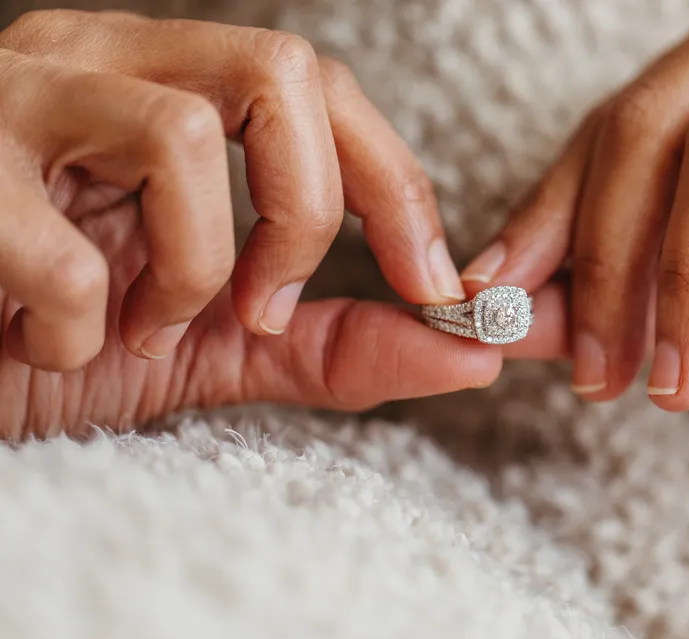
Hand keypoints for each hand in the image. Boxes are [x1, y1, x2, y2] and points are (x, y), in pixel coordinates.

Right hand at [0, 10, 495, 439]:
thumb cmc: (57, 336)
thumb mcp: (216, 343)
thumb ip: (336, 344)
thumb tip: (473, 355)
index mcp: (167, 89)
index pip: (323, 89)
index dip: (398, 186)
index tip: (435, 288)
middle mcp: (98, 64)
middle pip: (282, 71)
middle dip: (311, 213)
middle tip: (267, 308)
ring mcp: (15, 102)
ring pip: (180, 134)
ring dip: (193, 268)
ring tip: (144, 325)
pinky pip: (58, 244)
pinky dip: (82, 324)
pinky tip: (48, 339)